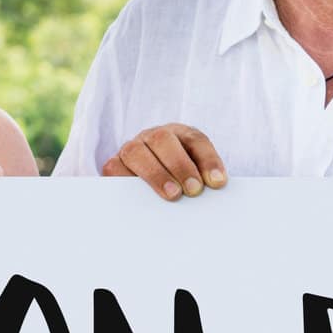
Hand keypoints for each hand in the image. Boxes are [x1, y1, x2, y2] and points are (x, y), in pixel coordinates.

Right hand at [102, 123, 226, 199]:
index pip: (195, 140)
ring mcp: (131, 148)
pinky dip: (128, 181)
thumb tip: (214, 187)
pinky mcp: (114, 164)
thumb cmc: (179, 183)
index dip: (208, 159)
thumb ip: (203, 179)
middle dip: (180, 165)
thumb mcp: (196, 177)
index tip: (218, 182)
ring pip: (137, 152)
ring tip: (172, 194)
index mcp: (180, 134)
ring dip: (156, 174)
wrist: (149, 178)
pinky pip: (115, 169)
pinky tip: (141, 197)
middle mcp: (153, 136)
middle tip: (193, 190)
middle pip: (163, 139)